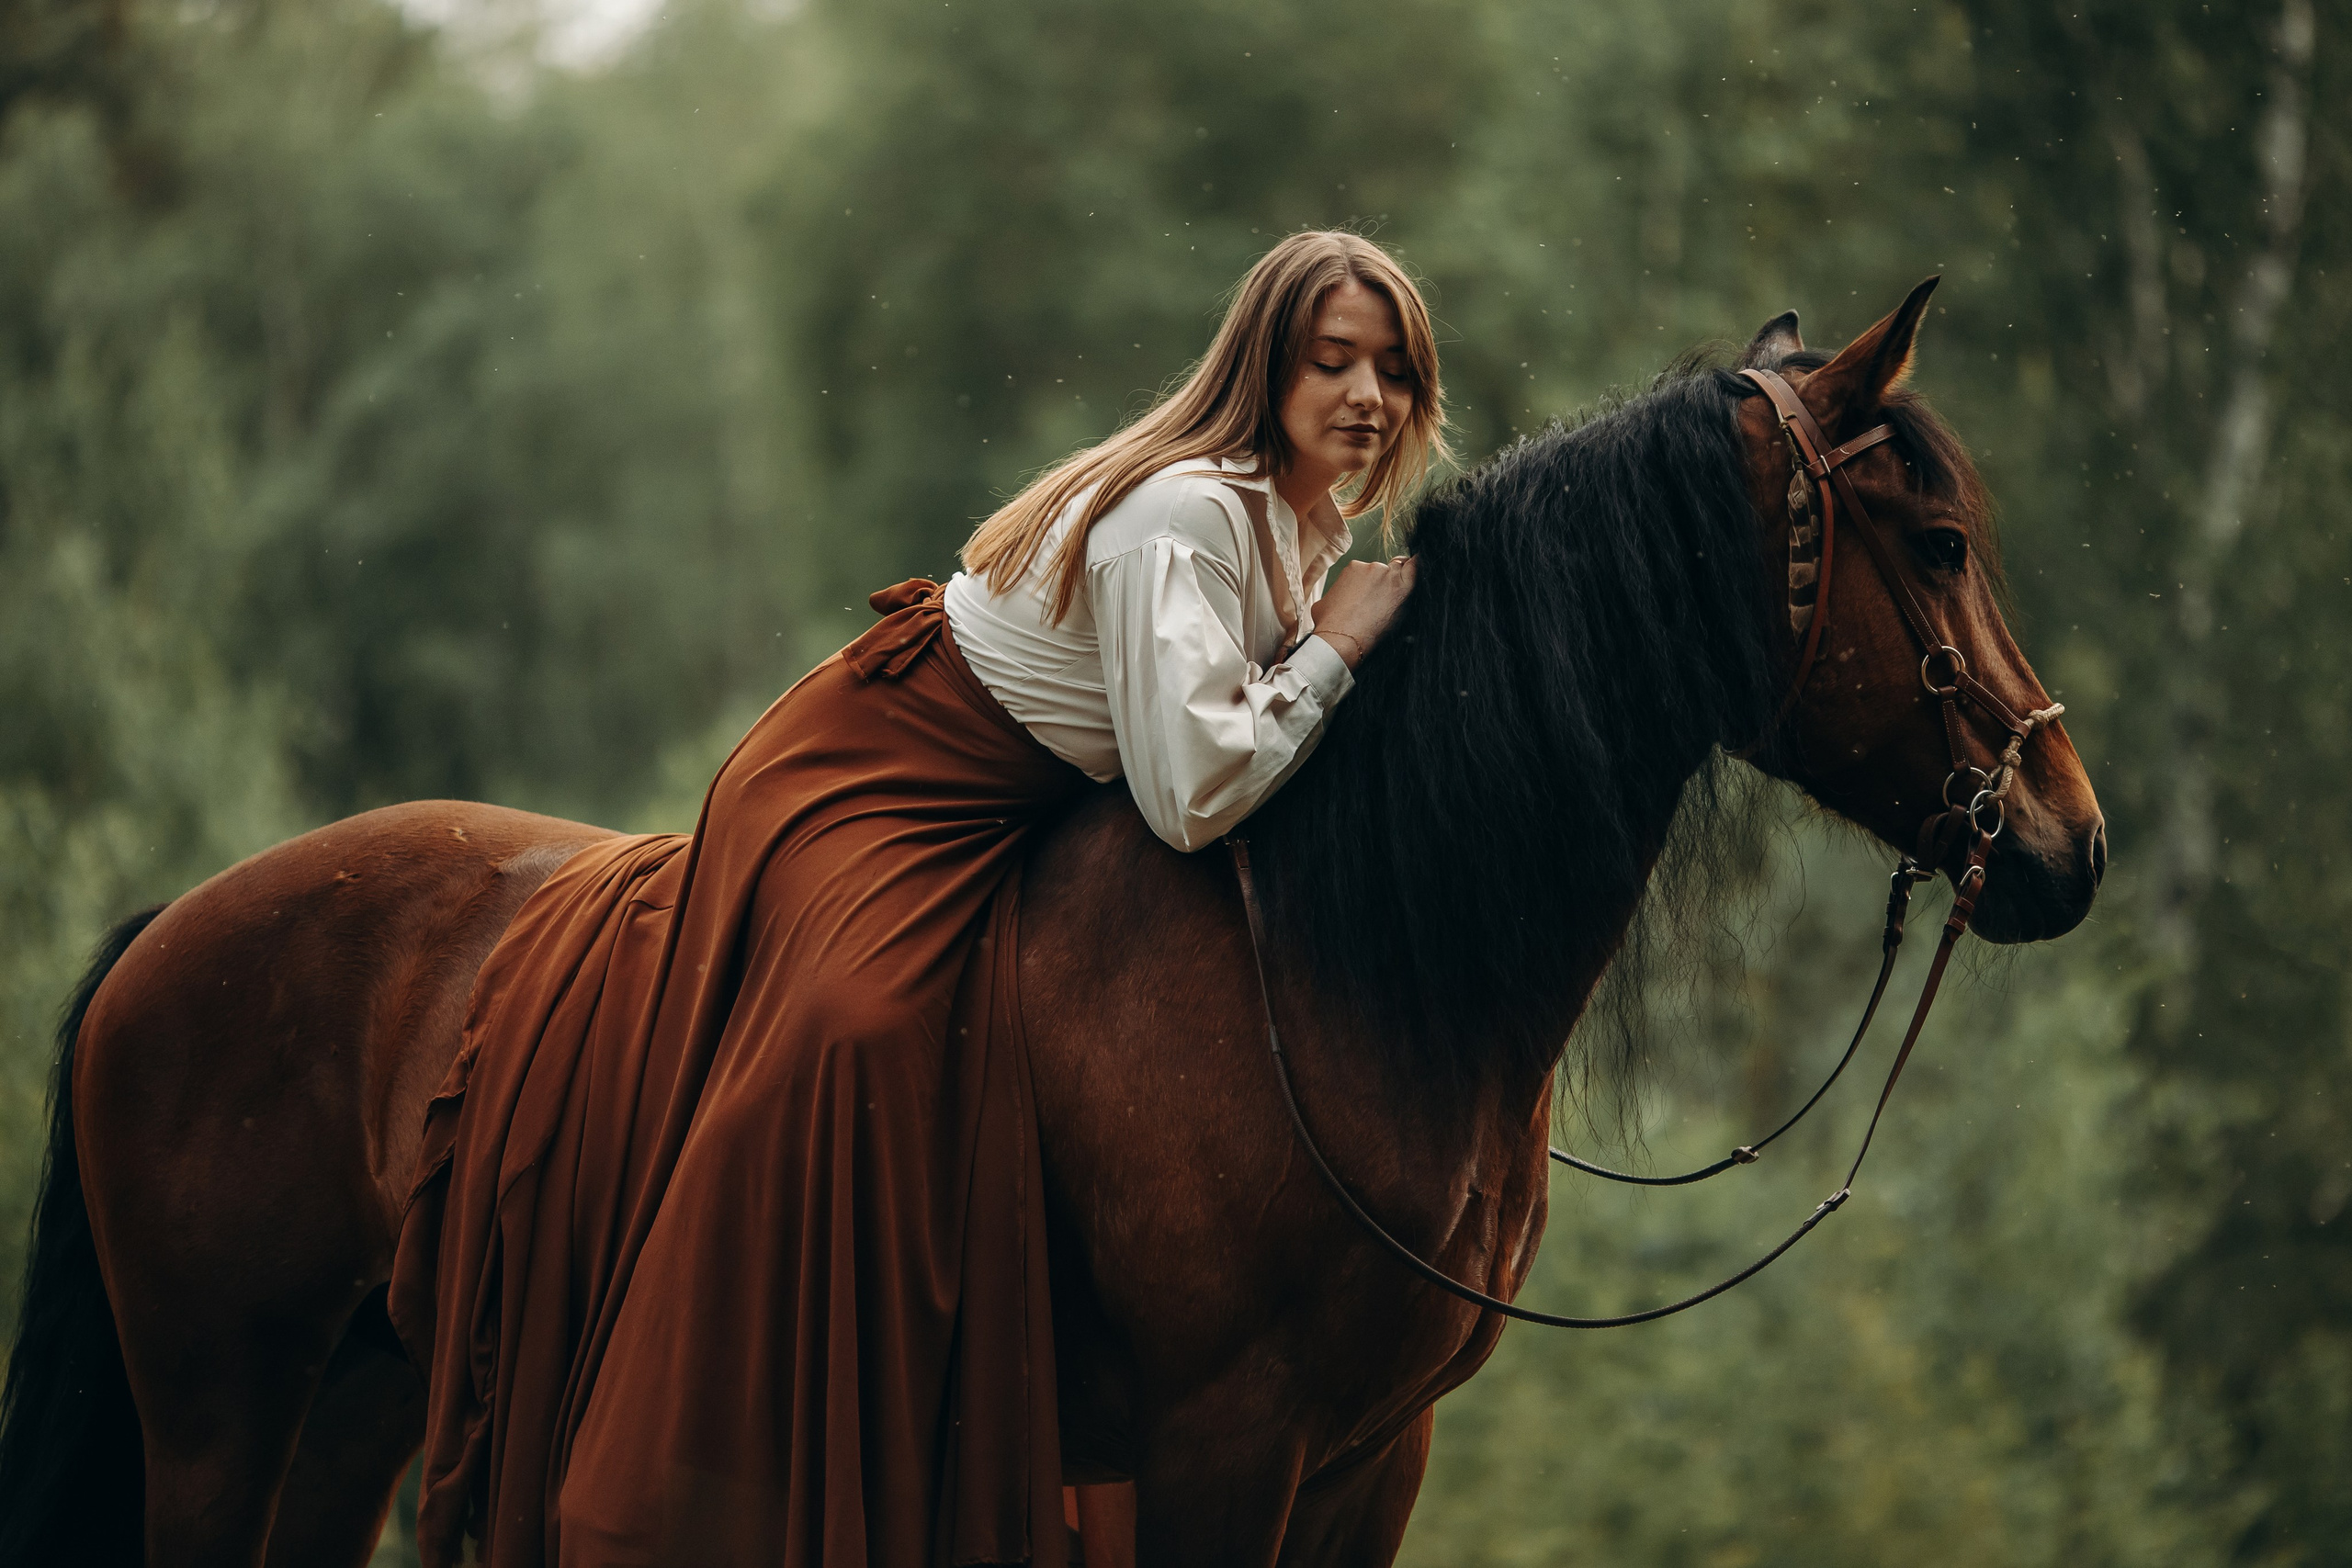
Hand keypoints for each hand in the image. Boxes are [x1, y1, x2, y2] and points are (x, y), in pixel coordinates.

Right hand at [1311, 555, 1416, 669]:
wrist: (1341, 638)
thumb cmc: (1330, 625)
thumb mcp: (1322, 604)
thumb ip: (1334, 595)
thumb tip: (1335, 601)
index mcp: (1353, 568)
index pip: (1369, 571)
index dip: (1372, 584)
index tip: (1372, 597)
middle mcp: (1371, 567)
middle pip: (1385, 570)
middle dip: (1385, 583)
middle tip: (1384, 601)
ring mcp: (1388, 576)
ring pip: (1400, 570)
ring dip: (1399, 581)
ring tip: (1396, 598)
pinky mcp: (1402, 588)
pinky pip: (1416, 569)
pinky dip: (1417, 569)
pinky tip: (1420, 572)